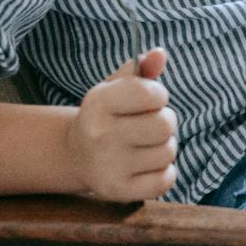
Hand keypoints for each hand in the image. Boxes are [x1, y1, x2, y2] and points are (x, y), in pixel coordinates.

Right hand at [66, 47, 178, 200]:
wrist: (77, 155)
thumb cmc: (107, 115)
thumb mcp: (118, 87)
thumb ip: (141, 69)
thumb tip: (160, 54)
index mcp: (99, 103)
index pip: (150, 94)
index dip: (159, 96)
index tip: (150, 100)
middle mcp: (100, 135)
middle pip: (165, 125)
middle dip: (165, 122)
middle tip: (150, 125)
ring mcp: (108, 165)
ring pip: (168, 152)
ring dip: (164, 147)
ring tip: (145, 145)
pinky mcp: (119, 191)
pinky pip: (166, 180)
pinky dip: (164, 173)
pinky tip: (146, 166)